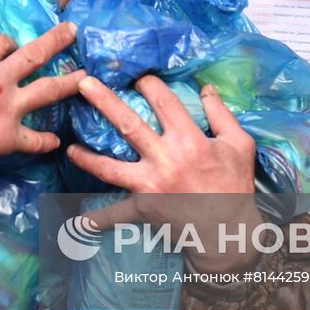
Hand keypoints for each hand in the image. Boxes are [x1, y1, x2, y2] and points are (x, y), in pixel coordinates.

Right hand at [0, 22, 84, 206]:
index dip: (5, 42)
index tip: (8, 45)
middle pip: (33, 54)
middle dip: (55, 41)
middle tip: (72, 32)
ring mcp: (7, 109)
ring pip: (46, 91)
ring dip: (68, 83)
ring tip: (87, 77)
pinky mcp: (8, 139)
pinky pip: (33, 139)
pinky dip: (45, 141)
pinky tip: (56, 141)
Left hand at [67, 75, 264, 272]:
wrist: (230, 233)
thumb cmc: (235, 186)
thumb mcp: (239, 145)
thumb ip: (222, 114)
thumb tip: (205, 87)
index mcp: (189, 141)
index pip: (164, 102)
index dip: (148, 84)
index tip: (137, 75)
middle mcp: (165, 160)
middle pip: (128, 125)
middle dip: (104, 101)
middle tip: (83, 82)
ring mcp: (150, 186)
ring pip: (110, 168)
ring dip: (88, 157)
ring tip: (69, 148)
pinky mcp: (144, 209)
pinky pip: (116, 215)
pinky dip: (98, 220)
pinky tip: (78, 222)